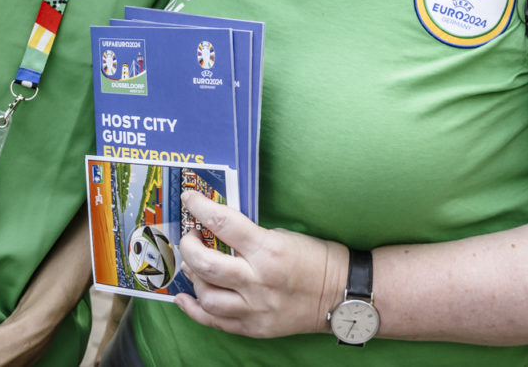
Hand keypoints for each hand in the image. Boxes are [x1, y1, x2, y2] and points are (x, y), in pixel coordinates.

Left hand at [172, 189, 346, 339]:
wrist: (341, 295)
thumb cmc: (317, 259)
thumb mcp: (284, 236)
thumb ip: (251, 237)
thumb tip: (218, 233)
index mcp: (269, 250)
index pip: (223, 223)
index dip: (200, 207)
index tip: (189, 199)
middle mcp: (258, 281)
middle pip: (206, 264)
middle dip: (189, 246)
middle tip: (190, 238)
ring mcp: (255, 308)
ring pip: (207, 296)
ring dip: (194, 277)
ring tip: (194, 266)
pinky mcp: (255, 328)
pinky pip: (215, 322)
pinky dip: (195, 309)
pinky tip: (186, 297)